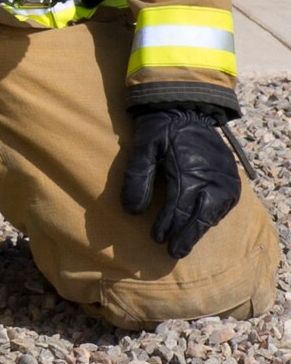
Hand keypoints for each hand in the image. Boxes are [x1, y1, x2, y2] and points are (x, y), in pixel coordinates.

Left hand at [122, 106, 243, 258]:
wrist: (186, 110)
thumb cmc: (161, 131)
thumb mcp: (143, 149)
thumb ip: (137, 178)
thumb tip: (131, 211)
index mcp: (191, 173)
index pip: (179, 209)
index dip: (167, 226)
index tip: (156, 239)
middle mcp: (213, 180)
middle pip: (200, 218)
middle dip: (186, 237)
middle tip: (173, 253)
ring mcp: (225, 180)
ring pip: (213, 215)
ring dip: (198, 229)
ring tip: (183, 244)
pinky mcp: (231, 179)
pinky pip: (223, 206)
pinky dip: (211, 217)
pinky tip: (198, 225)